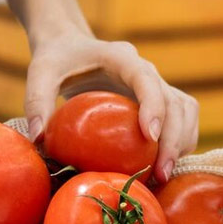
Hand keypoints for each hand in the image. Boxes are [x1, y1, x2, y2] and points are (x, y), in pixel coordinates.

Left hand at [25, 34, 199, 182]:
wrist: (70, 46)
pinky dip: (180, 142)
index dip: (153, 107)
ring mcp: (156, 85)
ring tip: (165, 176)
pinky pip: (181, 119)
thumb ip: (37, 100)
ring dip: (182, 142)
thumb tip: (38, 138)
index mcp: (121, 58)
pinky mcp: (157, 100)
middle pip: (175, 101)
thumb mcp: (41, 73)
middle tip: (161, 173)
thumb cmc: (56, 59)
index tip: (151, 136)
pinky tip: (164, 167)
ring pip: (185, 111)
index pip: (146, 79)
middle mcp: (146, 70)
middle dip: (174, 138)